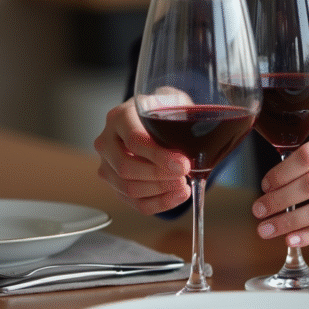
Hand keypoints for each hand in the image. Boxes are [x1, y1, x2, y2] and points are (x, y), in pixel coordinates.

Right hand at [94, 98, 190, 214]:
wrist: (152, 117)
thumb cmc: (162, 110)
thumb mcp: (172, 104)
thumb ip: (181, 116)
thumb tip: (202, 132)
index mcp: (119, 117)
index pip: (134, 140)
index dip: (159, 156)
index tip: (183, 165)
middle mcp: (106, 141)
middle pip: (126, 167)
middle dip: (159, 176)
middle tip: (184, 176)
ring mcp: (107, 165)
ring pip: (128, 188)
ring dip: (160, 191)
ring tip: (183, 185)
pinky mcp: (115, 184)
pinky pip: (134, 202)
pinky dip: (159, 203)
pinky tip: (177, 196)